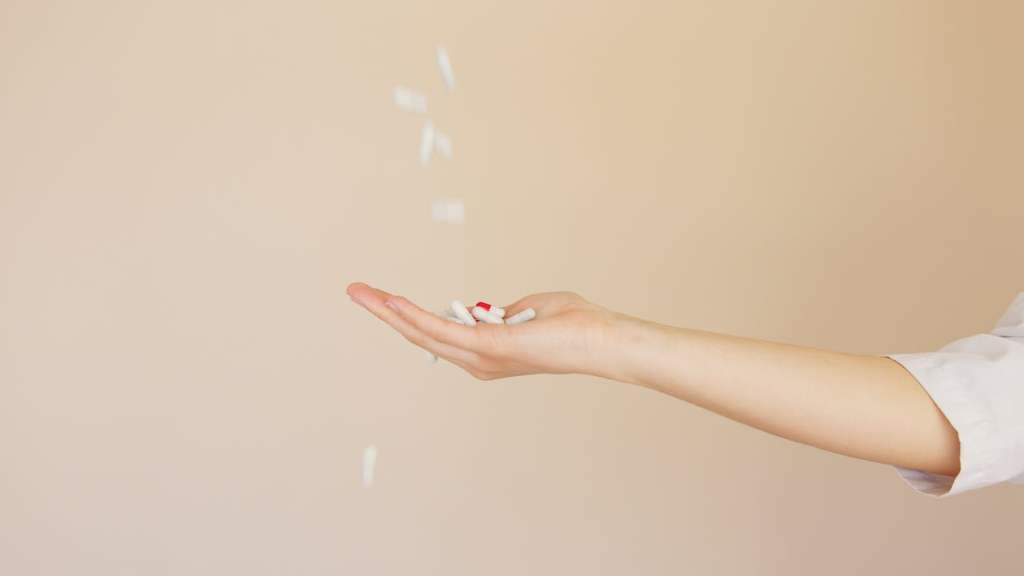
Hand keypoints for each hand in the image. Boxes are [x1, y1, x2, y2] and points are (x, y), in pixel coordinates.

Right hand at [346, 282, 620, 379]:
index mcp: (485, 354)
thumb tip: (486, 309)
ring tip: (361, 293)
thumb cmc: (572, 325)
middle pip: (419, 336)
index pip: (436, 335)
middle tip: (354, 291)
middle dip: (383, 313)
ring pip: (423, 333)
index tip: (381, 298)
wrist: (600, 339)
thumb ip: (501, 312)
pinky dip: (415, 315)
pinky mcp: (489, 345)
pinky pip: (443, 329)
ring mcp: (481, 356)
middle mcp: (477, 362)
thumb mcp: (527, 312)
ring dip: (388, 311)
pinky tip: (392, 302)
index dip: (405, 317)